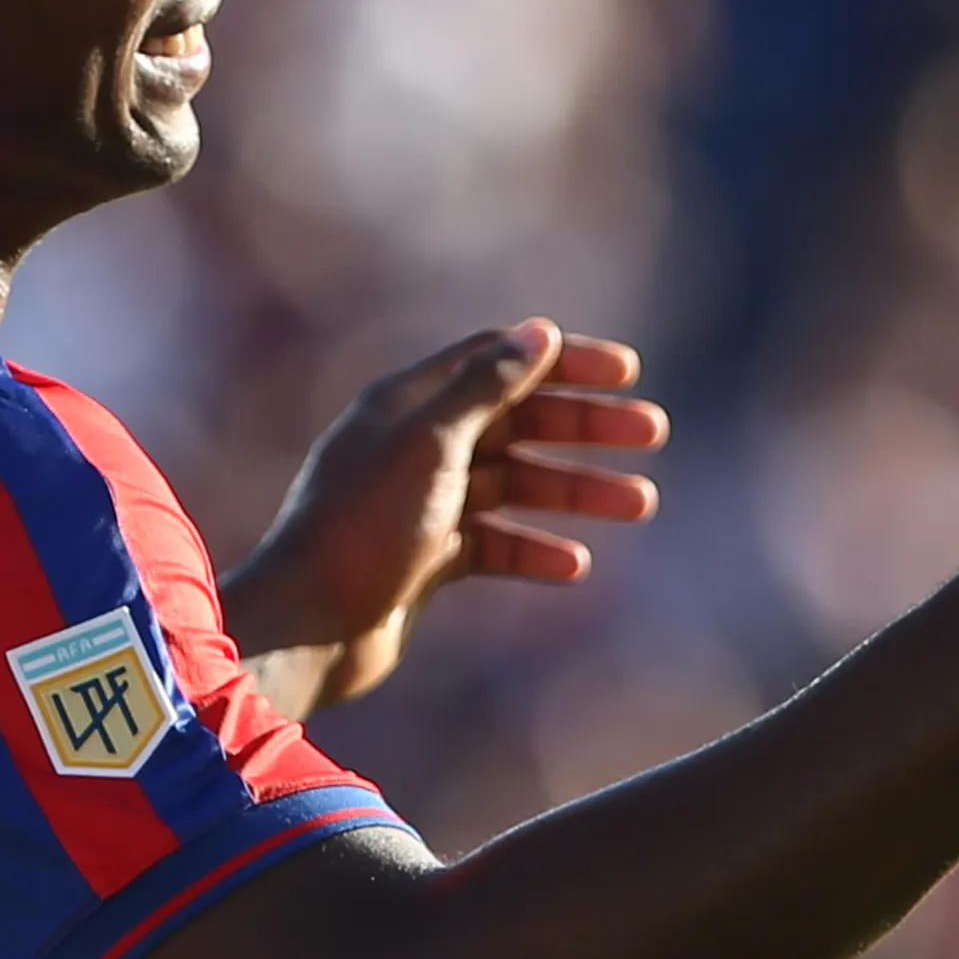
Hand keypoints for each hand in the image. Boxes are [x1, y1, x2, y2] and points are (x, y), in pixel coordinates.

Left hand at [223, 320, 668, 711]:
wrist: (306, 627)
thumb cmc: (362, 528)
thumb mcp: (429, 445)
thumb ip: (486, 387)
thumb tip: (541, 331)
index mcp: (406, 404)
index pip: (497, 360)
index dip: (563, 361)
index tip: (627, 372)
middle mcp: (412, 446)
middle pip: (514, 421)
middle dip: (584, 428)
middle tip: (652, 435)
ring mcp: (419, 504)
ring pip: (512, 485)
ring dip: (574, 491)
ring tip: (640, 505)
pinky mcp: (423, 559)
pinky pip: (492, 543)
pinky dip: (532, 548)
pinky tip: (573, 564)